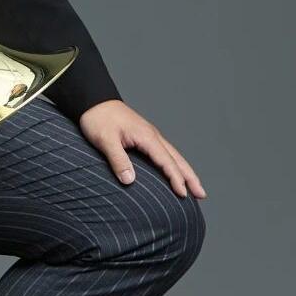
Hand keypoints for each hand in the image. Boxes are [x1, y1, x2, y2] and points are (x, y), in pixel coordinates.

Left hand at [77, 100, 206, 198]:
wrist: (93, 100)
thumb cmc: (98, 118)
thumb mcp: (105, 140)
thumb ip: (118, 160)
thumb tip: (129, 181)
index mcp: (146, 136)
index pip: (166, 161)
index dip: (176, 179)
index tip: (184, 194)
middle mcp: (152, 135)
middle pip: (177, 158)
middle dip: (190, 177)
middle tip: (202, 194)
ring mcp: (150, 135)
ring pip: (173, 155)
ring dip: (185, 170)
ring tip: (195, 186)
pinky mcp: (144, 136)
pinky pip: (165, 151)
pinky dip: (174, 163)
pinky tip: (173, 170)